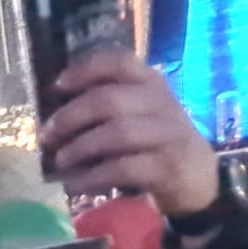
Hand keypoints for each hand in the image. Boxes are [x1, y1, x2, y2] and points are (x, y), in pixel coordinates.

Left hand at [38, 50, 219, 216]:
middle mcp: (162, 104)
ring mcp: (168, 136)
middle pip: (110, 100)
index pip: (120, 63)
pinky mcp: (167, 169)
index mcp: (151, 84)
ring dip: (81, 148)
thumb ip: (108, 111)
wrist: (200, 182)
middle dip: (72, 117)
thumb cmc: (156, 147)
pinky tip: (75, 185)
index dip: (85, 71)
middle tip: (47, 136)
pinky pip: (124, 168)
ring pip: (118, 133)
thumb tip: (56, 120)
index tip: (57, 86)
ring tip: (60, 162)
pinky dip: (93, 177)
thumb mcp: (140, 118)